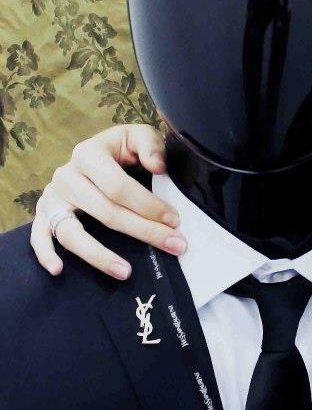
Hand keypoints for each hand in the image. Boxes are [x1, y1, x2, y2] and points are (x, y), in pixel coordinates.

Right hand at [31, 124, 183, 279]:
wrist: (96, 155)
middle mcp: (66, 175)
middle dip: (143, 231)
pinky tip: (58, 270)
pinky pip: (38, 236)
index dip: (148, 205)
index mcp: (88, 153)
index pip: (118, 185)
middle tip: (175, 245)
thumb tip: (157, 166)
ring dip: (99, 255)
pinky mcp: (44, 213)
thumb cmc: (122, 150)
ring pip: (72, 232)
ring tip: (125, 273)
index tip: (175, 220)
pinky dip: (44, 254)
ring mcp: (53, 197)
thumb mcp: (138, 136)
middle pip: (105, 211)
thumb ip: (150, 145)